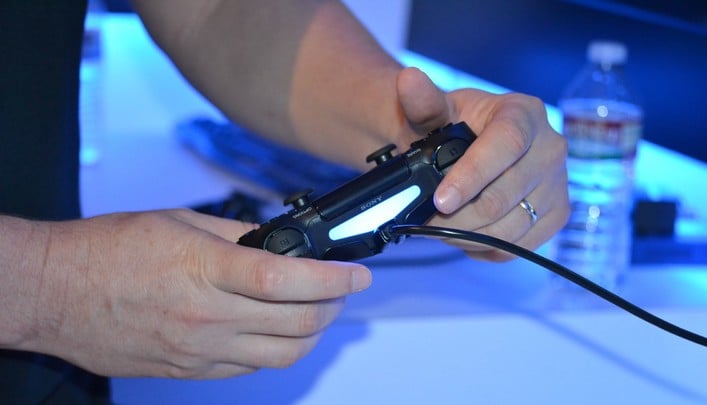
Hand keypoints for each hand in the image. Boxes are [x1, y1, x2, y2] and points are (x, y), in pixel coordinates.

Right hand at [24, 209, 370, 377]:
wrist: (54, 292)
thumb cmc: (107, 252)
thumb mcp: (179, 222)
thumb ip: (237, 234)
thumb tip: (279, 243)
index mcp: (204, 270)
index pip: (289, 280)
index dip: (335, 278)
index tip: (357, 274)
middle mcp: (205, 316)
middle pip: (297, 323)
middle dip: (334, 305)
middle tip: (342, 289)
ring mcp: (198, 350)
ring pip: (281, 354)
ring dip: (312, 333)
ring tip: (317, 310)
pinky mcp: (187, 371)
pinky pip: (249, 369)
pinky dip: (275, 350)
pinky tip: (275, 330)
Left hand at [396, 67, 568, 260]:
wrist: (466, 148)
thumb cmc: (449, 127)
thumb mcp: (433, 111)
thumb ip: (421, 101)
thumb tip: (408, 79)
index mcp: (524, 113)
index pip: (506, 145)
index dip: (471, 176)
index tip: (440, 200)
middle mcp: (552, 147)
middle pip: (505, 196)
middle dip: (458, 216)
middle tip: (426, 220)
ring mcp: (558, 184)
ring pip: (511, 228)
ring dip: (467, 236)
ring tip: (440, 228)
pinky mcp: (556, 216)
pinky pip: (518, 247)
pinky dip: (484, 248)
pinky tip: (464, 234)